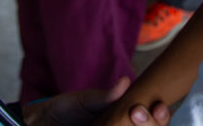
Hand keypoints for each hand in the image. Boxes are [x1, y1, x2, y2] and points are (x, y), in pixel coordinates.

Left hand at [22, 77, 169, 125]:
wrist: (42, 124)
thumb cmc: (65, 110)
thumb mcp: (84, 101)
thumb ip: (104, 97)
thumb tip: (125, 82)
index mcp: (126, 115)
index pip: (153, 117)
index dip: (160, 115)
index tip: (159, 107)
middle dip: (152, 122)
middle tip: (137, 113)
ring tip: (134, 115)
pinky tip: (126, 123)